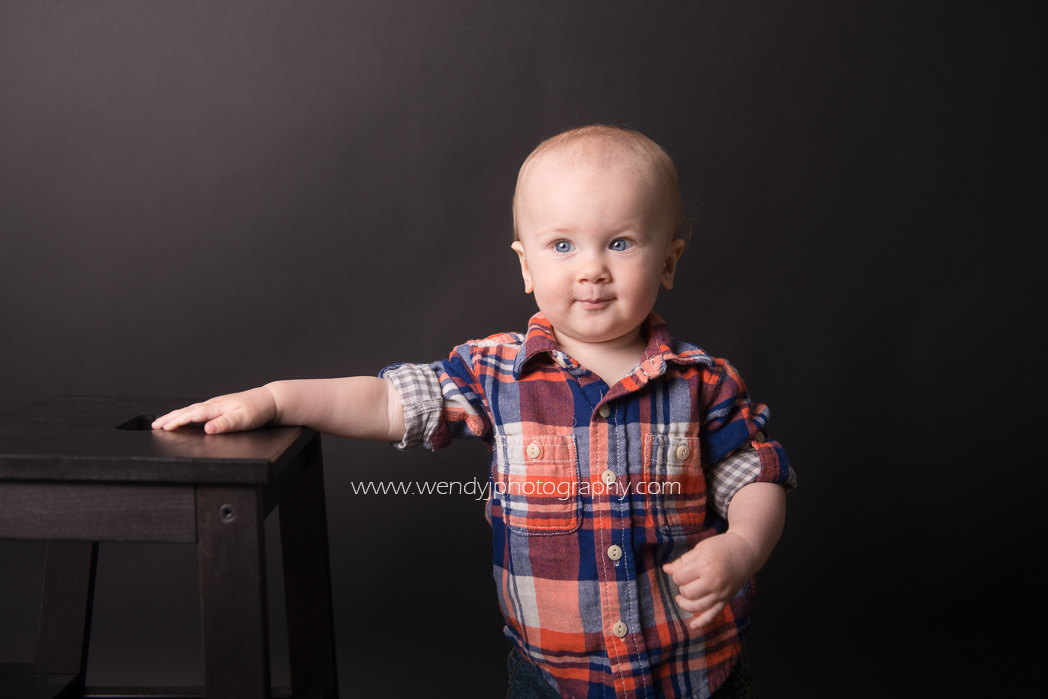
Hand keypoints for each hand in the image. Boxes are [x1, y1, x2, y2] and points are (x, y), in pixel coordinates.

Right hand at [151, 387, 277, 433]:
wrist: (270, 400)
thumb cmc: (258, 410)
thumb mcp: (243, 419)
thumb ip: (225, 424)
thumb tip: (207, 429)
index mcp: (216, 407)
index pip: (191, 414)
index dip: (176, 421)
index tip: (162, 428)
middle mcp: (214, 404)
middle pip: (187, 410)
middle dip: (169, 418)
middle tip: (154, 425)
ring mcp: (216, 404)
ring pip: (191, 410)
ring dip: (175, 415)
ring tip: (163, 421)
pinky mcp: (220, 407)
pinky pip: (198, 410)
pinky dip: (186, 414)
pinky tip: (185, 417)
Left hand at [662, 532, 758, 631]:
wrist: (746, 552)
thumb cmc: (721, 547)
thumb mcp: (700, 549)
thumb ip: (682, 561)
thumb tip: (666, 569)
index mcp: (705, 565)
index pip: (680, 577)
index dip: (677, 575)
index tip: (682, 571)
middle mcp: (713, 581)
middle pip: (687, 592)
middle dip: (682, 587)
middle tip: (685, 580)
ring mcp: (721, 593)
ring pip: (696, 606)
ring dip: (685, 604)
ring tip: (681, 598)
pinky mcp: (726, 600)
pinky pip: (713, 615)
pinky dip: (702, 622)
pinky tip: (692, 626)